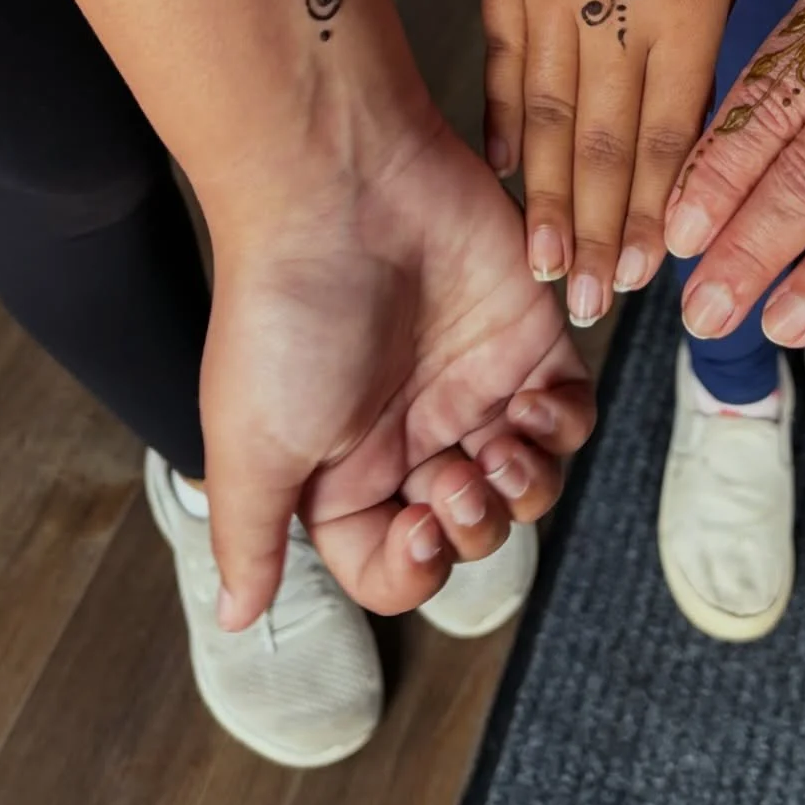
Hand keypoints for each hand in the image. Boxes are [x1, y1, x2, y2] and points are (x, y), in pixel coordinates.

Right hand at [200, 99, 594, 624]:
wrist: (343, 186)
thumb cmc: (285, 312)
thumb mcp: (251, 444)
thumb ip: (251, 538)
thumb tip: (234, 618)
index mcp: (342, 472)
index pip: (392, 564)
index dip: (415, 569)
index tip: (417, 526)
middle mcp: (411, 434)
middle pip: (472, 529)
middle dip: (479, 527)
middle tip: (461, 478)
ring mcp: (472, 385)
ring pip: (530, 482)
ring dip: (527, 487)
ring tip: (501, 442)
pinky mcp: (526, 337)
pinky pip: (571, 411)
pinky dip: (564, 425)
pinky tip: (533, 400)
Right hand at [483, 0, 754, 327]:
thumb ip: (712, 15)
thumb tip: (695, 98)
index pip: (667, 121)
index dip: (654, 204)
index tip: (650, 271)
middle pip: (594, 136)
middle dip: (592, 229)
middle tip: (585, 308)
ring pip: (538, 113)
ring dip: (541, 199)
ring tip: (540, 270)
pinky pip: (501, 63)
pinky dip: (499, 127)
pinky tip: (498, 178)